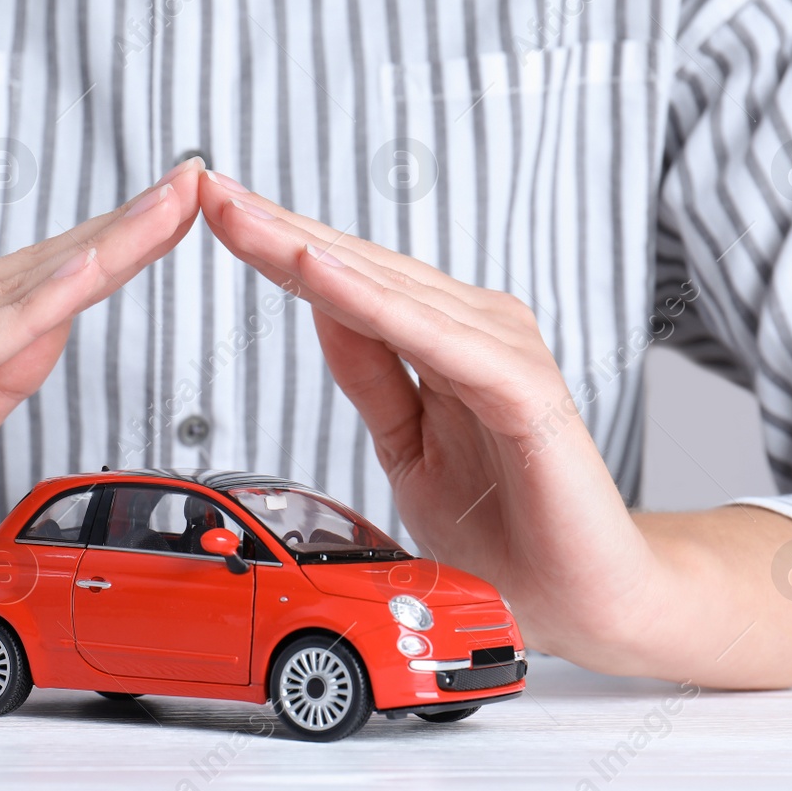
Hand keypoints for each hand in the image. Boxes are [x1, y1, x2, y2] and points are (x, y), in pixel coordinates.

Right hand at [0, 161, 204, 675]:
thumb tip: (49, 330)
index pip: (43, 284)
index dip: (113, 247)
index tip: (174, 213)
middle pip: (41, 270)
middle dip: (124, 227)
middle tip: (192, 181)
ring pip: (20, 291)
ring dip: (97, 249)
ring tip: (162, 209)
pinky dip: (34, 308)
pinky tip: (83, 275)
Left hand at [197, 172, 791, 685]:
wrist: (583, 602)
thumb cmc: (505, 531)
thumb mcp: (406, 445)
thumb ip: (372, 375)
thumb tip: (318, 304)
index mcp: (446, 341)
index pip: (349, 281)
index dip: (278, 245)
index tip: (213, 209)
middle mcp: (477, 331)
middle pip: (361, 270)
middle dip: (278, 230)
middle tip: (208, 188)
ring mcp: (504, 355)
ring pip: (389, 291)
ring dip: (310, 253)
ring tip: (244, 218)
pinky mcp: (525, 392)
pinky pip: (434, 341)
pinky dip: (373, 305)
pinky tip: (319, 276)